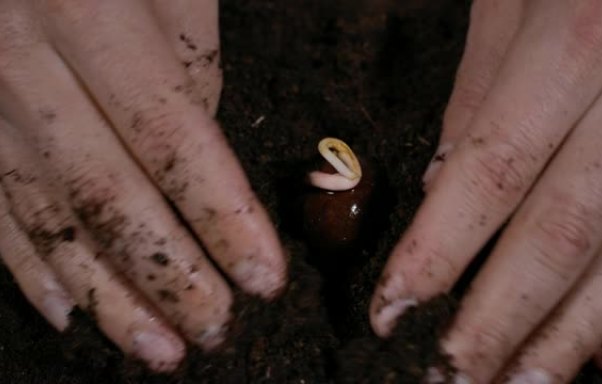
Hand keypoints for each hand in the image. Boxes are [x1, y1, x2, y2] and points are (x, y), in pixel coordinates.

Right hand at [0, 0, 285, 371]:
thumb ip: (187, 61)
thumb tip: (203, 160)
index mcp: (88, 11)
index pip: (172, 138)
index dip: (222, 216)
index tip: (264, 278)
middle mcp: (19, 59)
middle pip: (107, 193)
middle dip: (169, 274)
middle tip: (216, 330)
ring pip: (47, 214)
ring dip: (106, 293)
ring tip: (159, 349)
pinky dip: (27, 266)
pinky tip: (68, 311)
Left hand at [371, 0, 601, 381]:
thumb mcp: (509, 4)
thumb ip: (475, 98)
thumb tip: (442, 186)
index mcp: (574, 52)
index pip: (490, 175)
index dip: (437, 253)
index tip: (393, 308)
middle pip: (557, 237)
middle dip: (500, 320)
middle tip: (453, 376)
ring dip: (565, 335)